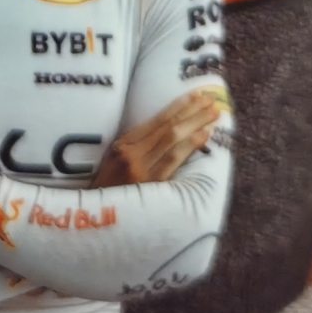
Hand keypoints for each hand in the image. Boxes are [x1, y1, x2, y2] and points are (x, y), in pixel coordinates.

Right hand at [90, 89, 223, 187]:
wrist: (97, 217)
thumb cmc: (109, 190)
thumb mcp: (115, 161)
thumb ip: (136, 146)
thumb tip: (166, 132)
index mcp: (123, 144)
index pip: (157, 120)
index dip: (178, 106)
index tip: (196, 95)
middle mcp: (132, 153)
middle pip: (168, 127)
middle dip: (192, 111)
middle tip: (211, 100)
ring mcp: (142, 168)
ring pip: (173, 139)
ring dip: (196, 124)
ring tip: (214, 114)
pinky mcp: (151, 184)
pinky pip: (174, 160)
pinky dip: (190, 146)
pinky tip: (204, 136)